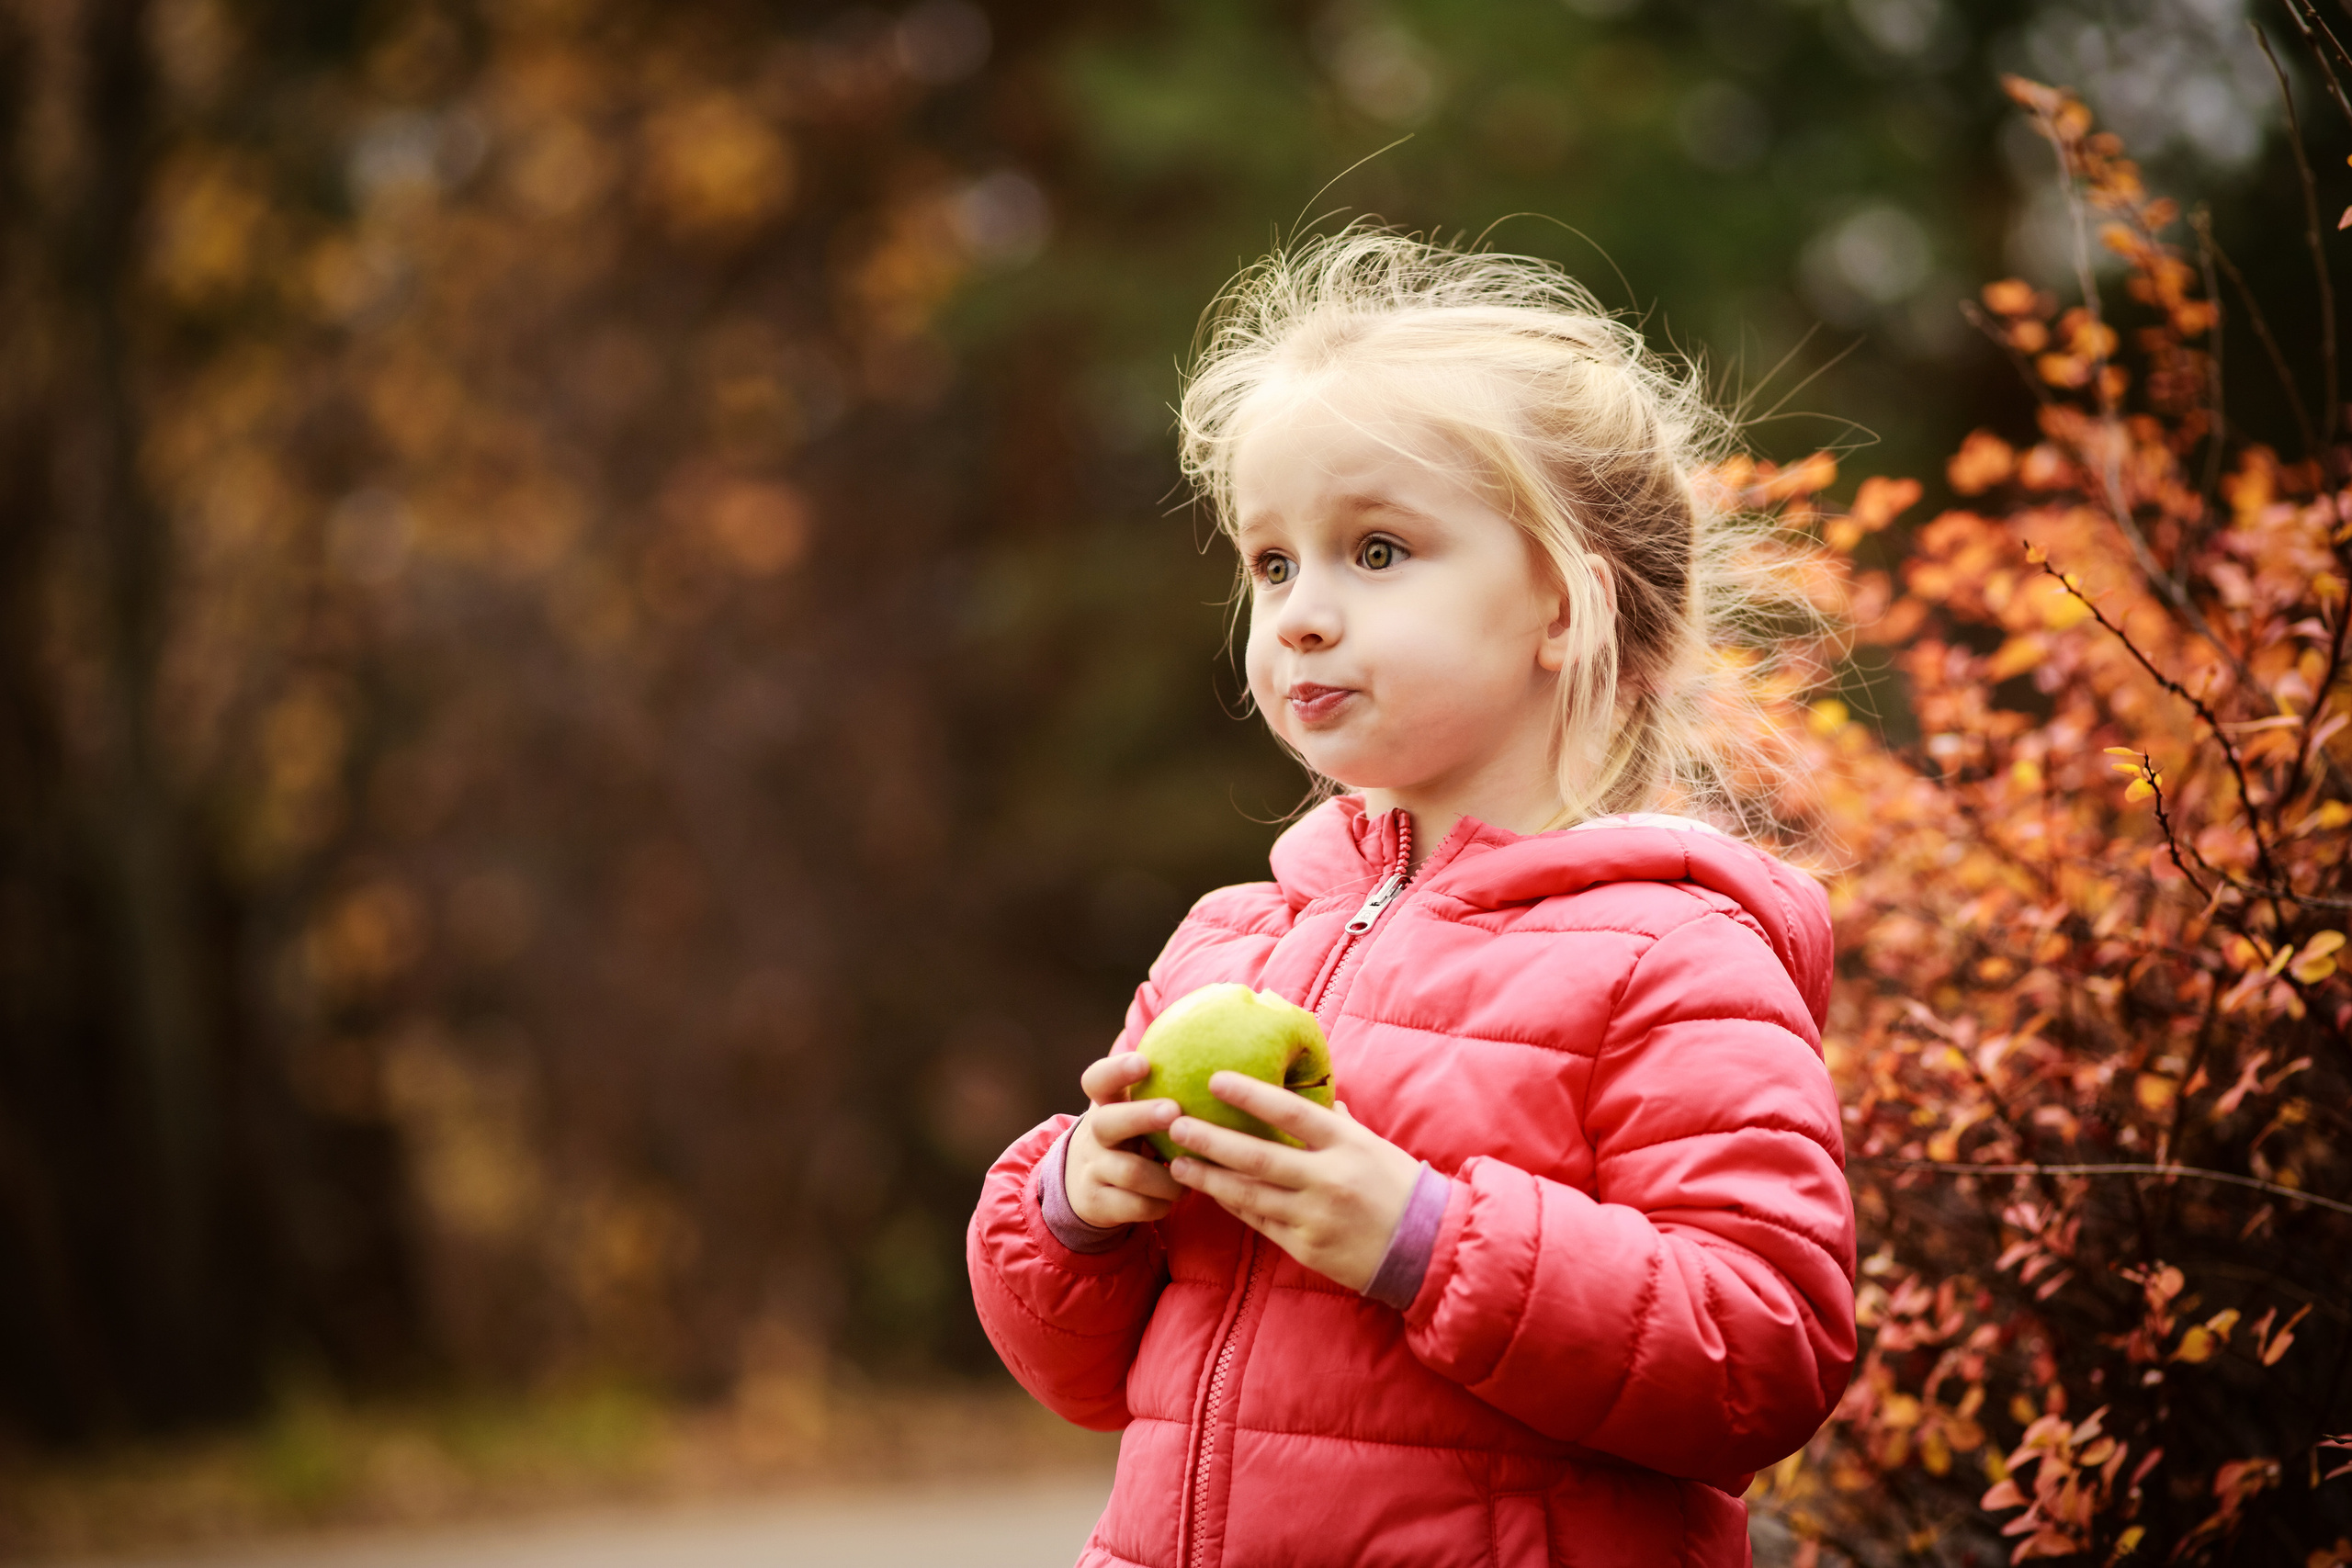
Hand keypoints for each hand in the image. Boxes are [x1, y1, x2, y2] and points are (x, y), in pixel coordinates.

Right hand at [1065, 1053, 1183, 1229]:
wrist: (1087, 1186)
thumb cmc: (1131, 1138)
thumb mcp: (1135, 1111)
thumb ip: (1164, 1089)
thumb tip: (1226, 1058)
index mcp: (1106, 1105)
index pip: (1098, 1079)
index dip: (1117, 1070)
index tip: (1144, 1062)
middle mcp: (1094, 1134)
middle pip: (1109, 1122)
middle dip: (1142, 1116)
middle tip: (1173, 1111)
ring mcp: (1092, 1169)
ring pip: (1131, 1172)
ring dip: (1168, 1175)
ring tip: (1190, 1173)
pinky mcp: (1096, 1202)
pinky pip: (1136, 1206)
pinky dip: (1162, 1202)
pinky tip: (1176, 1195)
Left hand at [1166, 1072, 1421, 1291]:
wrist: (1428, 1248)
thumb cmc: (1398, 1187)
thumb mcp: (1372, 1145)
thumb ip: (1336, 1121)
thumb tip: (1311, 1092)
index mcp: (1347, 1144)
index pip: (1291, 1112)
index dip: (1251, 1095)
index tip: (1214, 1079)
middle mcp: (1328, 1179)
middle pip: (1257, 1156)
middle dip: (1211, 1140)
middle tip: (1175, 1124)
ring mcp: (1315, 1216)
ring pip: (1249, 1194)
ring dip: (1210, 1178)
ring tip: (1178, 1163)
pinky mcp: (1306, 1248)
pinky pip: (1260, 1222)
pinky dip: (1234, 1205)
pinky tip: (1212, 1192)